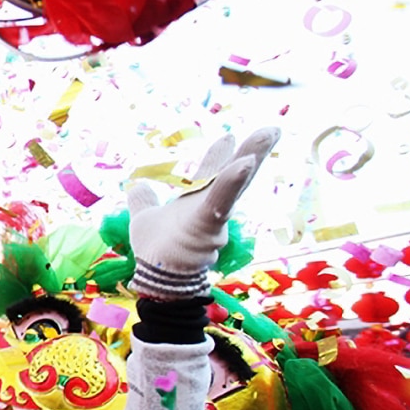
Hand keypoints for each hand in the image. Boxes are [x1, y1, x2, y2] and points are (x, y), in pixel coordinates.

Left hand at [126, 129, 277, 299]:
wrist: (158, 280)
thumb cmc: (157, 253)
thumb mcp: (145, 219)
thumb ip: (144, 202)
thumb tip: (137, 185)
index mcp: (198, 203)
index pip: (212, 174)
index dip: (220, 155)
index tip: (228, 137)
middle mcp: (211, 207)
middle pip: (236, 174)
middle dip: (253, 150)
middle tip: (272, 129)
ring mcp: (214, 216)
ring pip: (235, 184)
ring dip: (251, 157)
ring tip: (269, 133)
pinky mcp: (208, 225)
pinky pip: (221, 201)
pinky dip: (231, 182)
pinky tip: (244, 163)